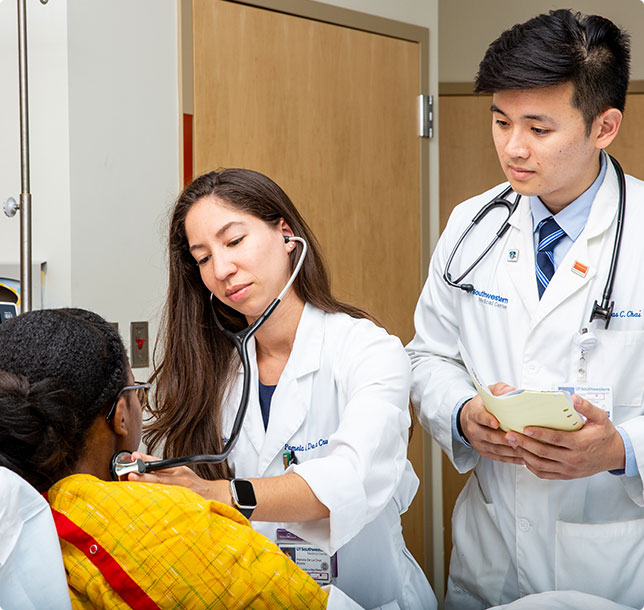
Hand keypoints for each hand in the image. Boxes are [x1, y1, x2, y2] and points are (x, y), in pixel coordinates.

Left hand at [127, 451, 231, 503]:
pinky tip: (146, 501)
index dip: (146, 460)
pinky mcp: (183, 501)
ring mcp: (181, 490)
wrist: (213, 495)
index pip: (160, 463)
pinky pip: (168, 500)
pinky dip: (156, 499)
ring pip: (161, 488)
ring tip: (133, 482)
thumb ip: (165, 471)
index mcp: (178, 470)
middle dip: (143, 475)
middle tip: (130, 474)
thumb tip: (144, 466)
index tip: (135, 456)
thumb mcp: (182, 472)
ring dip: (146, 485)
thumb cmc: (194, 485)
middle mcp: (179, 478)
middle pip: (159, 476)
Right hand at [460, 382, 524, 464]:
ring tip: (525, 451)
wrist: (467, 419)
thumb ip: (500, 390)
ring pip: (495, 449)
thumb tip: (511, 390)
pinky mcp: (483, 451)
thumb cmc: (482, 406)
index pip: (479, 416)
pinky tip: (523, 459)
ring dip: (510, 451)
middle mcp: (473, 429)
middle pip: (489, 436)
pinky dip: (510, 459)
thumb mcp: (489, 392)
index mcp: (474, 412)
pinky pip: (497, 458)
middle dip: (503, 439)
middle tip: (516, 439)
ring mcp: (478, 442)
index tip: (495, 423)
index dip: (487, 420)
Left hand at [504, 395, 625, 479]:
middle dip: (524, 443)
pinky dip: (532, 467)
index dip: (539, 433)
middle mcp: (573, 459)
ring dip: (525, 455)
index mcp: (580, 444)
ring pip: (541, 465)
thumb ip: (587, 407)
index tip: (525, 428)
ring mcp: (569, 469)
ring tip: (513, 444)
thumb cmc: (605, 435)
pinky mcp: (566, 475)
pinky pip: (545, 474)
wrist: (615, 455)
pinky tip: (524, 457)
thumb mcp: (601, 418)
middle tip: (510, 435)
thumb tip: (574, 398)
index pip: (556, 439)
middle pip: (544, 452)